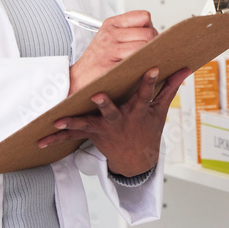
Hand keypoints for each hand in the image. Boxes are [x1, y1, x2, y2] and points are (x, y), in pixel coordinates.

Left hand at [38, 66, 190, 177]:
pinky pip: (73, 136)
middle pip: (112, 110)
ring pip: (87, 124)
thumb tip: (186, 69)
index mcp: (137, 111)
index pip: (145, 93)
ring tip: (59, 119)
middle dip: (105, 103)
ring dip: (73, 122)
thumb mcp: (160, 111)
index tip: (152, 68)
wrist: (136, 160)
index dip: (149, 80)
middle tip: (98, 95)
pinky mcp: (92, 135)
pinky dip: (57, 137)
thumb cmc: (146, 131)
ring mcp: (105, 128)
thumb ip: (170, 88)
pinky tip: (42, 139)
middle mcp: (120, 120)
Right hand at [68, 10, 157, 95]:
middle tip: (149, 53)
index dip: (149, 28)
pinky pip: (137, 61)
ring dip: (149, 56)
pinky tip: (139, 68)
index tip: (148, 38)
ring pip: (145, 46)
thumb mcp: (108, 38)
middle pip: (148, 32)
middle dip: (154, 44)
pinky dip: (142, 65)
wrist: (78, 79)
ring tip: (144, 61)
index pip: (143, 17)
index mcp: (111, 24)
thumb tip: (153, 33)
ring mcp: (111, 49)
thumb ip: (128, 31)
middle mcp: (110, 34)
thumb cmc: (97, 62)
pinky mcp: (112, 64)